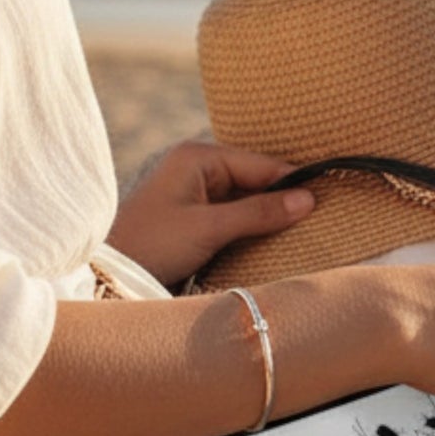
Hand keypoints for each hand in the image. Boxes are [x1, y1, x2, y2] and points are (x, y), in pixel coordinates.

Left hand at [107, 141, 315, 288]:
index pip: (260, 164)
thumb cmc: (151, 245)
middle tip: (321, 215)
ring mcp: (195, 193)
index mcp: (196, 157)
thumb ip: (259, 212)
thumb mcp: (209, 228)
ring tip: (303, 229)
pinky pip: (234, 216)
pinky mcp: (194, 219)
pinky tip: (273, 239)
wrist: (106, 278)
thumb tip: (308, 200)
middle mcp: (196, 169)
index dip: (293, 181)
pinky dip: (252, 227)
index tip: (328, 197)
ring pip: (247, 199)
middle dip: (282, 198)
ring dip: (268, 215)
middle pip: (255, 179)